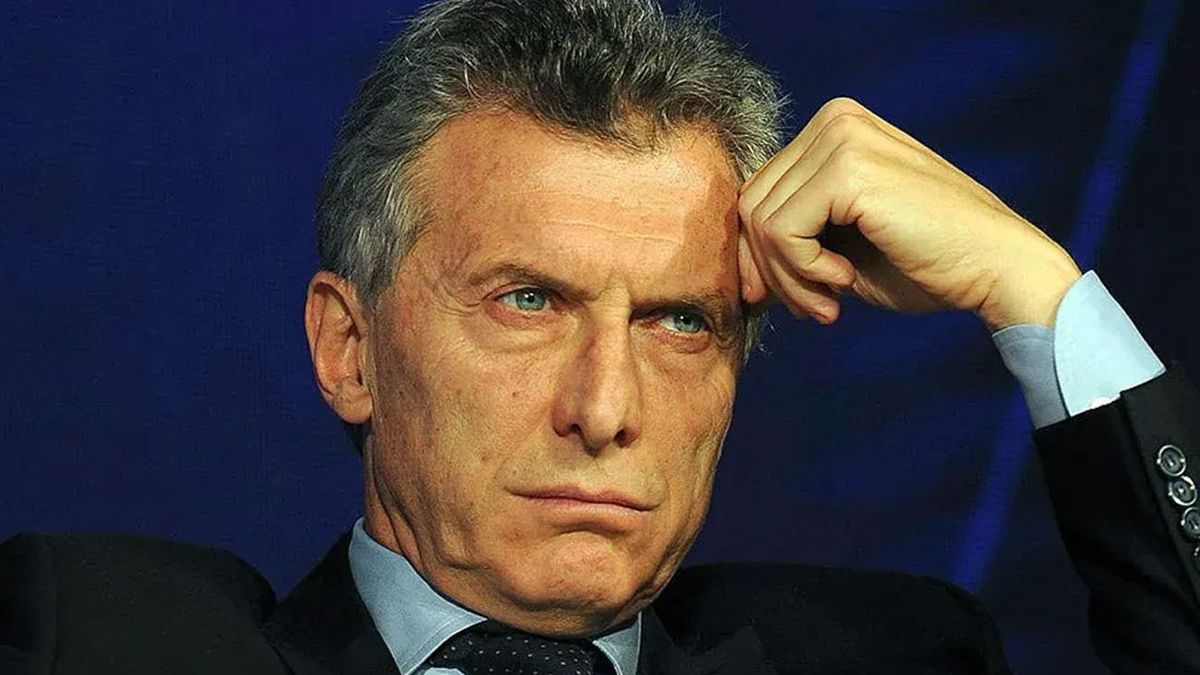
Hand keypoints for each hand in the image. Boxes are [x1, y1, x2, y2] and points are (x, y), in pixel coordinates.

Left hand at [738, 97, 1081, 330]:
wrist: (996, 268)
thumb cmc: (925, 262)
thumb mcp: (841, 247)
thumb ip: (791, 241)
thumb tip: (738, 271)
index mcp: (832, 129)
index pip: (759, 192)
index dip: (761, 256)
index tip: (794, 297)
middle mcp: (834, 120)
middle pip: (751, 205)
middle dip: (772, 271)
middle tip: (811, 309)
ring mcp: (841, 138)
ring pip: (761, 222)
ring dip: (789, 280)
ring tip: (828, 304)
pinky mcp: (848, 169)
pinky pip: (782, 231)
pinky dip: (803, 272)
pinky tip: (844, 283)